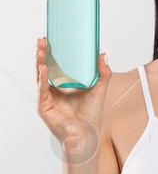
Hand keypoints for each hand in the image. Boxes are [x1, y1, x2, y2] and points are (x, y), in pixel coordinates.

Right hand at [35, 37, 109, 165]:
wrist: (88, 133)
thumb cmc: (91, 114)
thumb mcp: (99, 89)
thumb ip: (103, 73)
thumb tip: (103, 54)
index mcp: (63, 85)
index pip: (54, 66)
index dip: (51, 53)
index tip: (49, 40)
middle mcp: (52, 90)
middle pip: (44, 68)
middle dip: (42, 54)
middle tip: (41, 40)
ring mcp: (46, 98)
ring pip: (40, 77)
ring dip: (39, 63)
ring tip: (40, 50)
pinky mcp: (43, 106)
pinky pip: (42, 89)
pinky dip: (42, 78)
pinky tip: (44, 68)